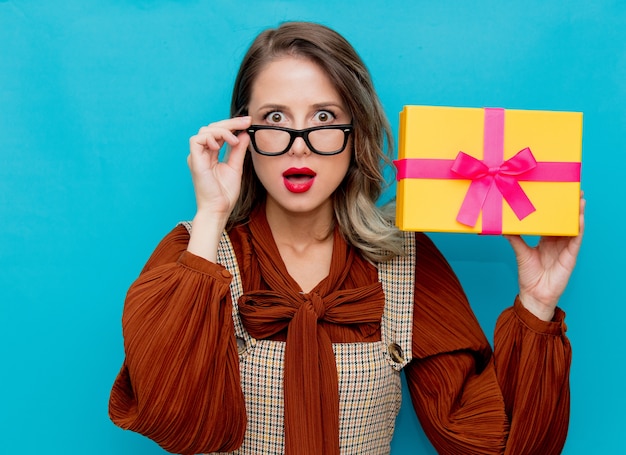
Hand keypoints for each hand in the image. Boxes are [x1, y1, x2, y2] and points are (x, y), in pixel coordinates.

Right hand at [187, 116, 251, 218]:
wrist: (218, 209)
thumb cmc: (224, 194)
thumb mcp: (236, 167)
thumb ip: (238, 150)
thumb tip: (244, 134)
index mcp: (211, 154)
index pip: (219, 133)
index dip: (233, 125)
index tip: (248, 122)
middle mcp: (202, 153)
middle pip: (212, 128)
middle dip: (230, 122)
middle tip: (246, 121)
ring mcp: (197, 156)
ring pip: (205, 130)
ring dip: (222, 131)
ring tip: (234, 141)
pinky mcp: (194, 160)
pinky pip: (197, 139)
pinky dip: (210, 138)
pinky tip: (221, 146)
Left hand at [504, 192, 585, 320]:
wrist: (533, 294)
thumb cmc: (528, 275)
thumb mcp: (520, 252)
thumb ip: (514, 238)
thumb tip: (503, 226)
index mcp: (546, 241)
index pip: (552, 221)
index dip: (554, 209)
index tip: (554, 195)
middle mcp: (557, 243)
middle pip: (565, 221)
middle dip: (568, 207)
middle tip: (571, 190)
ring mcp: (565, 249)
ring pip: (573, 228)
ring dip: (577, 214)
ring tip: (578, 199)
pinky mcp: (570, 257)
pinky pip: (576, 240)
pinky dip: (578, 229)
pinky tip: (579, 218)